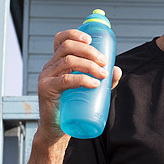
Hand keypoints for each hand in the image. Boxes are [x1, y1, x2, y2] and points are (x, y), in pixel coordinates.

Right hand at [36, 29, 121, 143]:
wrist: (56, 130)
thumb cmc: (71, 108)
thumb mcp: (88, 89)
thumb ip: (103, 79)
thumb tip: (117, 69)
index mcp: (57, 62)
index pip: (60, 39)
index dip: (74, 34)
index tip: (91, 39)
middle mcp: (49, 66)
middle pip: (68, 47)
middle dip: (90, 51)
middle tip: (104, 62)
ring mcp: (46, 77)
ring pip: (68, 61)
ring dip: (89, 65)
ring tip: (103, 74)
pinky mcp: (46, 89)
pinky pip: (65, 79)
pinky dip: (82, 79)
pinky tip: (94, 83)